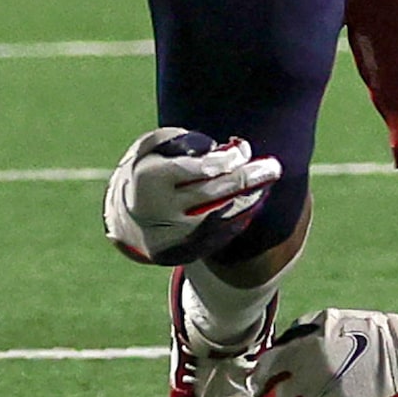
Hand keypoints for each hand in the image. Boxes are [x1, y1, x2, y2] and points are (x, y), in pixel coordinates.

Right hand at [101, 127, 281, 265]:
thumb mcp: (154, 147)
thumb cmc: (148, 169)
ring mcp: (169, 236)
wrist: (123, 217)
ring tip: (265, 185)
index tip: (243, 151)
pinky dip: (236, 221)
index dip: (224, 160)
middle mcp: (158, 210)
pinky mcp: (179, 254)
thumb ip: (186, 142)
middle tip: (273, 167)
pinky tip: (252, 205)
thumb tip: (228, 149)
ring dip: (247, 201)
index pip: (195, 169)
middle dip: (246, 178)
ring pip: (218, 218)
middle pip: (211, 194)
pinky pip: (216, 238)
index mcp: (149, 178)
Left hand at [254, 307, 397, 396]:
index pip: (267, 367)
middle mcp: (316, 375)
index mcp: (308, 348)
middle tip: (301, 383)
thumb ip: (299, 333)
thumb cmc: (371, 333)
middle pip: (283, 393)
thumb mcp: (331, 320)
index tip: (261, 376)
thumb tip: (274, 348)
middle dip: (289, 388)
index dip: (262, 372)